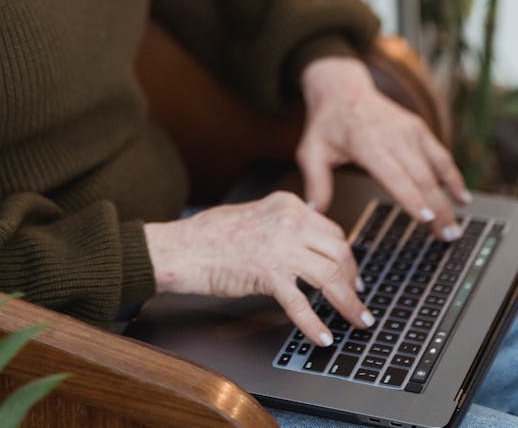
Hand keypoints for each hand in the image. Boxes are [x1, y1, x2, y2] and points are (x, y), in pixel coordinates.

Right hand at [144, 191, 373, 345]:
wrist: (183, 248)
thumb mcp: (256, 216)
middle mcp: (289, 220)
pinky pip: (301, 302)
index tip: (354, 277)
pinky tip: (322, 337)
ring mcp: (280, 245)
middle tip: (358, 302)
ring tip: (357, 321)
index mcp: (287, 204)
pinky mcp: (267, 272)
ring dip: (348, 303)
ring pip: (330, 275)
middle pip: (339, 251)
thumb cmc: (211, 236)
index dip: (347, 258)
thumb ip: (285, 225)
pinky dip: (315, 323)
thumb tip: (311, 246)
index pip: (332, 231)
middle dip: (354, 280)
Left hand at [297, 48, 469, 239]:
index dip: (411, 197)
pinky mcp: (418, 127)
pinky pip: (440, 154)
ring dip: (448, 197)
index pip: (393, 174)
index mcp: (365, 142)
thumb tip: (314, 213)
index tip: (427, 219)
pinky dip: (452, 176)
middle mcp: (391, 134)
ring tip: (455, 227)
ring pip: (434, 167)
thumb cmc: (327, 124)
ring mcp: (408, 130)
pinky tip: (461, 197)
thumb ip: (316, 182)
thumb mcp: (311, 150)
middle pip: (419, 176)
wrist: (342, 89)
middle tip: (447, 236)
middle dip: (437, 208)